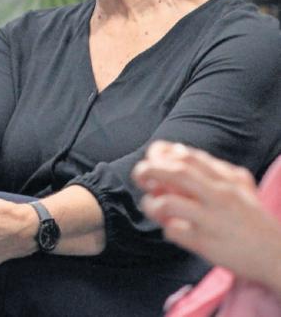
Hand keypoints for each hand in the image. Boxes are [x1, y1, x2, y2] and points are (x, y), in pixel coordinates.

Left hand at [133, 141, 280, 289]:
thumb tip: (178, 150)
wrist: (278, 256)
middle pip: (176, 173)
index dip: (161, 153)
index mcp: (225, 180)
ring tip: (153, 207)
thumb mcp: (241, 187)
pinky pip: (175, 232)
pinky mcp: (208, 244)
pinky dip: (167, 230)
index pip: (186, 156)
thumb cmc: (254, 221)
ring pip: (170, 203)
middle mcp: (219, 196)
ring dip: (152, 203)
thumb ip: (213, 169)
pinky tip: (173, 230)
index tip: (152, 157)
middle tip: (139, 175)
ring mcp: (212, 220)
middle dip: (149, 170)